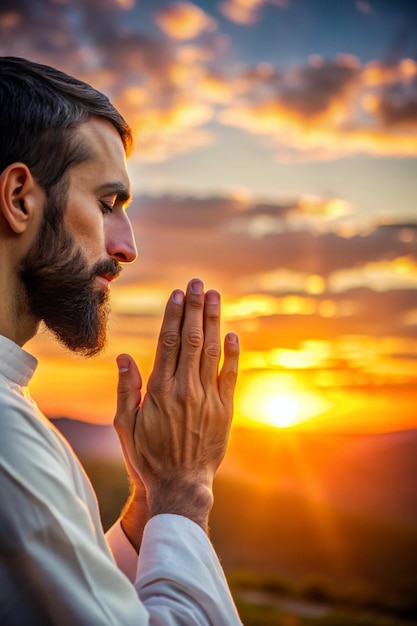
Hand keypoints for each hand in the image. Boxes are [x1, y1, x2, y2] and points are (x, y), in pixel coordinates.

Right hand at [114, 278, 238, 533]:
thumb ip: (126, 389)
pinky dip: (232, 354)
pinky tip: (232, 334)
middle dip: (195, 308)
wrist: (180, 486)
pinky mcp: (225, 411)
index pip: (168, 342)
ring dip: (213, 321)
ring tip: (214, 297)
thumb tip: (123, 356)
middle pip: (191, 339)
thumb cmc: (148, 456)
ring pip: (211, 351)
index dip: (173, 315)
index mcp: (159, 391)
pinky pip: (230, 376)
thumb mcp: (125, 425)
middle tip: (198, 283)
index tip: (177, 294)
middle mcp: (185, 390)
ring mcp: (207, 399)